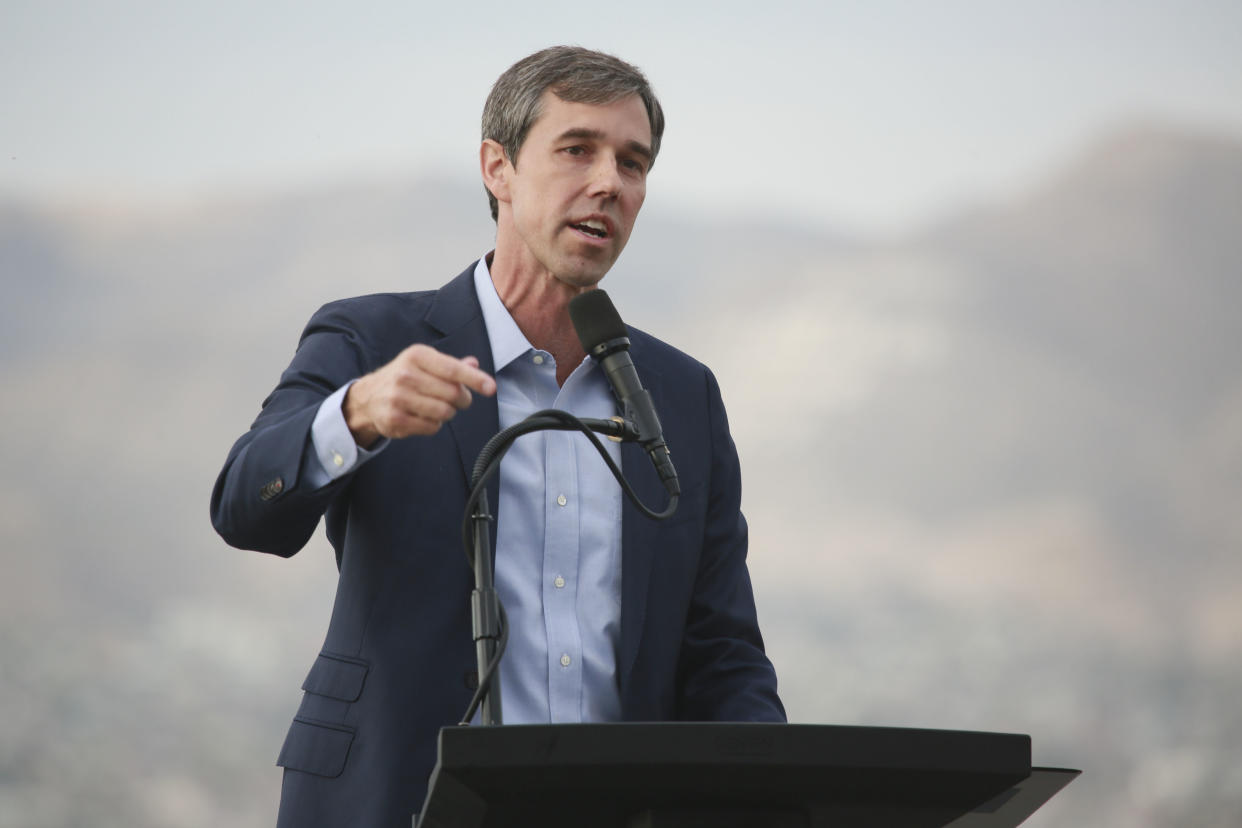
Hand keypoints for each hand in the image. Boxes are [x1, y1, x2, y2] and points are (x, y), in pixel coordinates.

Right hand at [343, 345, 495, 446]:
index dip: (475, 379)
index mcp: (417, 356)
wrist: (368, 397)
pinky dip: (434, 424)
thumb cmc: (404, 378)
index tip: (491, 388)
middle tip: (457, 399)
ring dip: (448, 413)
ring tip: (436, 407)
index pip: (452, 369)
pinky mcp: (395, 419)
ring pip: (444, 412)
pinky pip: (432, 427)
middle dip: (462, 400)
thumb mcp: (425, 363)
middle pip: (452, 393)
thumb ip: (451, 365)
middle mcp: (406, 374)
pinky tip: (423, 417)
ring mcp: (398, 397)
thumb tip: (473, 364)